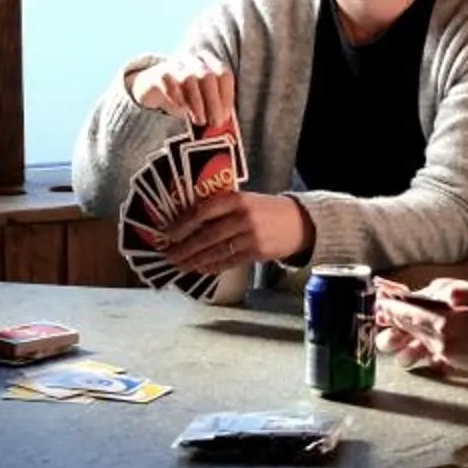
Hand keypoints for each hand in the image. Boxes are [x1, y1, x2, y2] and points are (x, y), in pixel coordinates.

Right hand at [127, 54, 235, 130]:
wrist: (152, 89)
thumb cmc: (185, 98)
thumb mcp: (202, 102)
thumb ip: (214, 110)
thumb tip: (223, 124)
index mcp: (209, 65)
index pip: (223, 74)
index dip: (227, 96)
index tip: (226, 116)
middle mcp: (193, 62)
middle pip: (207, 75)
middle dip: (214, 102)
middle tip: (216, 123)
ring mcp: (175, 66)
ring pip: (189, 78)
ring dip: (197, 102)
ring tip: (200, 121)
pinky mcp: (158, 74)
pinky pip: (167, 80)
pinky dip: (176, 96)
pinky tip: (182, 109)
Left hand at [159, 190, 309, 274]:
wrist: (299, 222)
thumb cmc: (264, 209)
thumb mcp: (244, 200)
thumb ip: (220, 207)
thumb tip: (187, 222)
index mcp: (236, 198)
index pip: (202, 211)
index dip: (182, 224)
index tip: (168, 234)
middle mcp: (242, 217)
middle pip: (206, 235)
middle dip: (184, 248)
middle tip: (169, 255)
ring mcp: (251, 236)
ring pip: (216, 251)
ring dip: (195, 261)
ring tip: (180, 266)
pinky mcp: (257, 253)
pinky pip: (229, 262)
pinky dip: (212, 266)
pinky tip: (200, 269)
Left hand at [377, 281, 467, 385]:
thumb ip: (462, 290)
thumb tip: (439, 292)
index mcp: (448, 324)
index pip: (411, 313)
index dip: (393, 306)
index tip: (380, 300)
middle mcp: (443, 343)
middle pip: (411, 328)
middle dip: (395, 319)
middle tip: (380, 310)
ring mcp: (449, 356)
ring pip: (419, 341)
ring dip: (406, 332)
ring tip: (393, 324)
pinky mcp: (457, 364)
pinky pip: (432, 350)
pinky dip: (421, 343)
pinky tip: (418, 337)